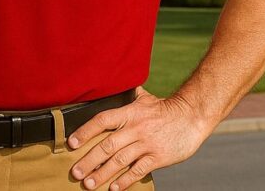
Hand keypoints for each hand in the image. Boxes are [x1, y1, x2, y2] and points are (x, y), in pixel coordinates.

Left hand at [67, 87, 210, 189]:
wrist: (192, 116)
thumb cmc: (166, 109)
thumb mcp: (145, 99)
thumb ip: (128, 96)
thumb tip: (115, 83)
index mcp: (129, 113)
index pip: (102, 121)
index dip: (85, 131)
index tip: (71, 143)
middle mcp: (135, 128)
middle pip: (107, 145)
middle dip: (88, 161)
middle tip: (75, 173)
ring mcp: (146, 144)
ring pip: (119, 161)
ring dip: (102, 174)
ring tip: (89, 184)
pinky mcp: (158, 157)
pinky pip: (138, 170)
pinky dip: (125, 180)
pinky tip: (113, 188)